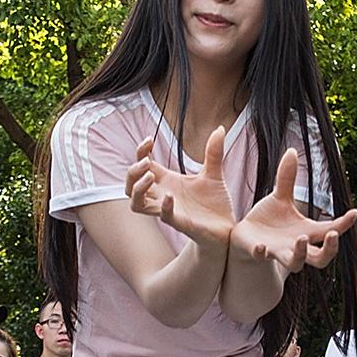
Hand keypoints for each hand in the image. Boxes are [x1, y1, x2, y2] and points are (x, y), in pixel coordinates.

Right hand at [128, 130, 235, 249]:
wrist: (226, 228)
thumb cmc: (214, 203)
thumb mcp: (213, 173)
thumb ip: (213, 152)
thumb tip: (219, 128)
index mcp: (166, 181)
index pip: (141, 165)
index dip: (140, 151)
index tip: (149, 139)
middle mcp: (162, 195)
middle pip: (130, 184)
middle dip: (133, 170)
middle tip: (147, 162)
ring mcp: (168, 210)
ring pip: (136, 204)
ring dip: (138, 189)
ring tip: (150, 176)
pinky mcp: (180, 223)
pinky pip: (163, 216)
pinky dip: (164, 207)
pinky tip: (171, 197)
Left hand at [228, 147, 356, 272]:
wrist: (245, 236)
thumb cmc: (269, 220)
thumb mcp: (280, 197)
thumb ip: (287, 178)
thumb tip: (292, 151)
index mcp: (306, 231)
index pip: (331, 229)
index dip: (344, 223)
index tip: (355, 212)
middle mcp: (296, 246)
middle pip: (321, 259)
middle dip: (330, 249)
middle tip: (332, 234)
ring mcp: (278, 251)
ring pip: (295, 264)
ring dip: (300, 253)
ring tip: (300, 237)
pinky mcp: (259, 252)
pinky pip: (262, 257)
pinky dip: (262, 253)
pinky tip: (262, 246)